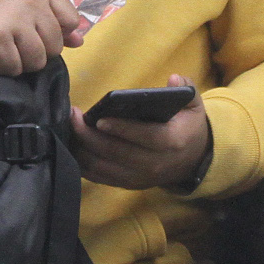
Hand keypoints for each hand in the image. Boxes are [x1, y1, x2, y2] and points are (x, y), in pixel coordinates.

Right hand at [0, 0, 89, 76]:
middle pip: (55, 45)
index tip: (35, 35)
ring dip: (20, 62)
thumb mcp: (17, 2)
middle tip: (12, 43)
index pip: (71, 20)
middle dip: (35, 52)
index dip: (56, 34)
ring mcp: (15, 17)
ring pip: (38, 60)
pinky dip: (3, 68)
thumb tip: (79, 41)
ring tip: (2, 50)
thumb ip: (50, 18)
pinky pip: (15, 68)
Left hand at [71, 76, 211, 190]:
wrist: (192, 160)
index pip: (144, 137)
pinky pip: (100, 178)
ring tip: (70, 128)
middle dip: (90, 136)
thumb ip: (186, 88)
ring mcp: (140, 177)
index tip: (99, 119)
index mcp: (172, 142)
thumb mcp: (194, 105)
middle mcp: (154, 164)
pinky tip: (73, 146)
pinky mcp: (128, 184)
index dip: (121, 129)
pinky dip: (83, 165)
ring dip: (83, 150)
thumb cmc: (187, 127)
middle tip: (74, 117)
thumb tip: (173, 78)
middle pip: (117, 152)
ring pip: (104, 167)